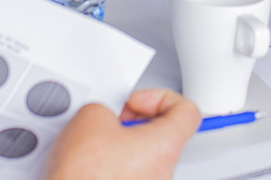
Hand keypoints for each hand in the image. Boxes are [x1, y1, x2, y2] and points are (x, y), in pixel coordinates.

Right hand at [43, 88, 199, 179]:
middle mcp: (162, 172)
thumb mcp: (90, 118)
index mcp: (166, 146)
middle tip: (108, 125)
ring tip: (88, 150)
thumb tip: (100, 115)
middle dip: (130, 125)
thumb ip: (105, 108)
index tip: (137, 101)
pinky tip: (84, 168)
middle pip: (158, 136)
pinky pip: (123, 176)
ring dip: (114, 149)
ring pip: (137, 158)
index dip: (161, 99)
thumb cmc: (84, 176)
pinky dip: (105, 169)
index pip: (186, 111)